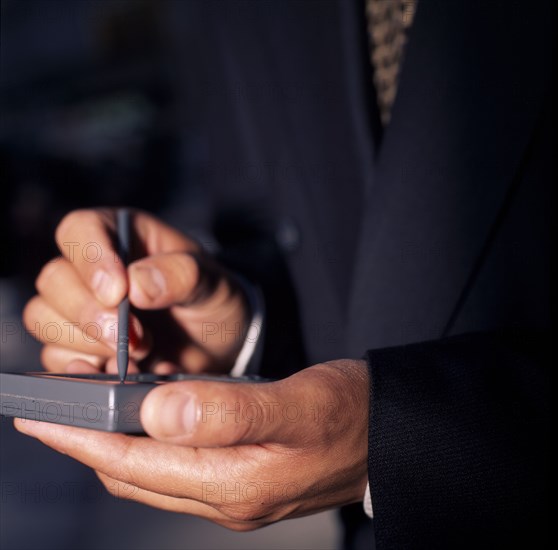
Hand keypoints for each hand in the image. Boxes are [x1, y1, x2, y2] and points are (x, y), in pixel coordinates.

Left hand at [14, 360, 368, 529]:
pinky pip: (179, 466)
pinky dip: (151, 443)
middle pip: (136, 475)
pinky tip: (147, 419)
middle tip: (54, 412)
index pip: (135, 466)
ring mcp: (236, 491)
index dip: (84, 439)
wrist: (389, 434)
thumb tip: (158, 411)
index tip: (42, 417)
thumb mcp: (296, 404)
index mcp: (235, 483)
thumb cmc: (351, 413)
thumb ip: (230, 412)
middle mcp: (228, 497)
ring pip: (155, 473)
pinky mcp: (244, 477)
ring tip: (88, 413)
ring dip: (117, 444)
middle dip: (89, 444)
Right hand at [23, 208, 248, 374]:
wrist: (219, 347)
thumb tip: (136, 284)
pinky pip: (56, 360)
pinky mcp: (78, 349)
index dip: (90, 260)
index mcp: (122, 236)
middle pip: (54, 281)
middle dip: (91, 314)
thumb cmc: (213, 301)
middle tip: (137, 337)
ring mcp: (80, 310)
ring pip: (44, 319)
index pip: (80, 230)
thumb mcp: (213, 283)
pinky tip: (126, 374)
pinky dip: (89, 371)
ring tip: (142, 352)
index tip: (117, 292)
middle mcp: (92, 270)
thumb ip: (182, 275)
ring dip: (89, 343)